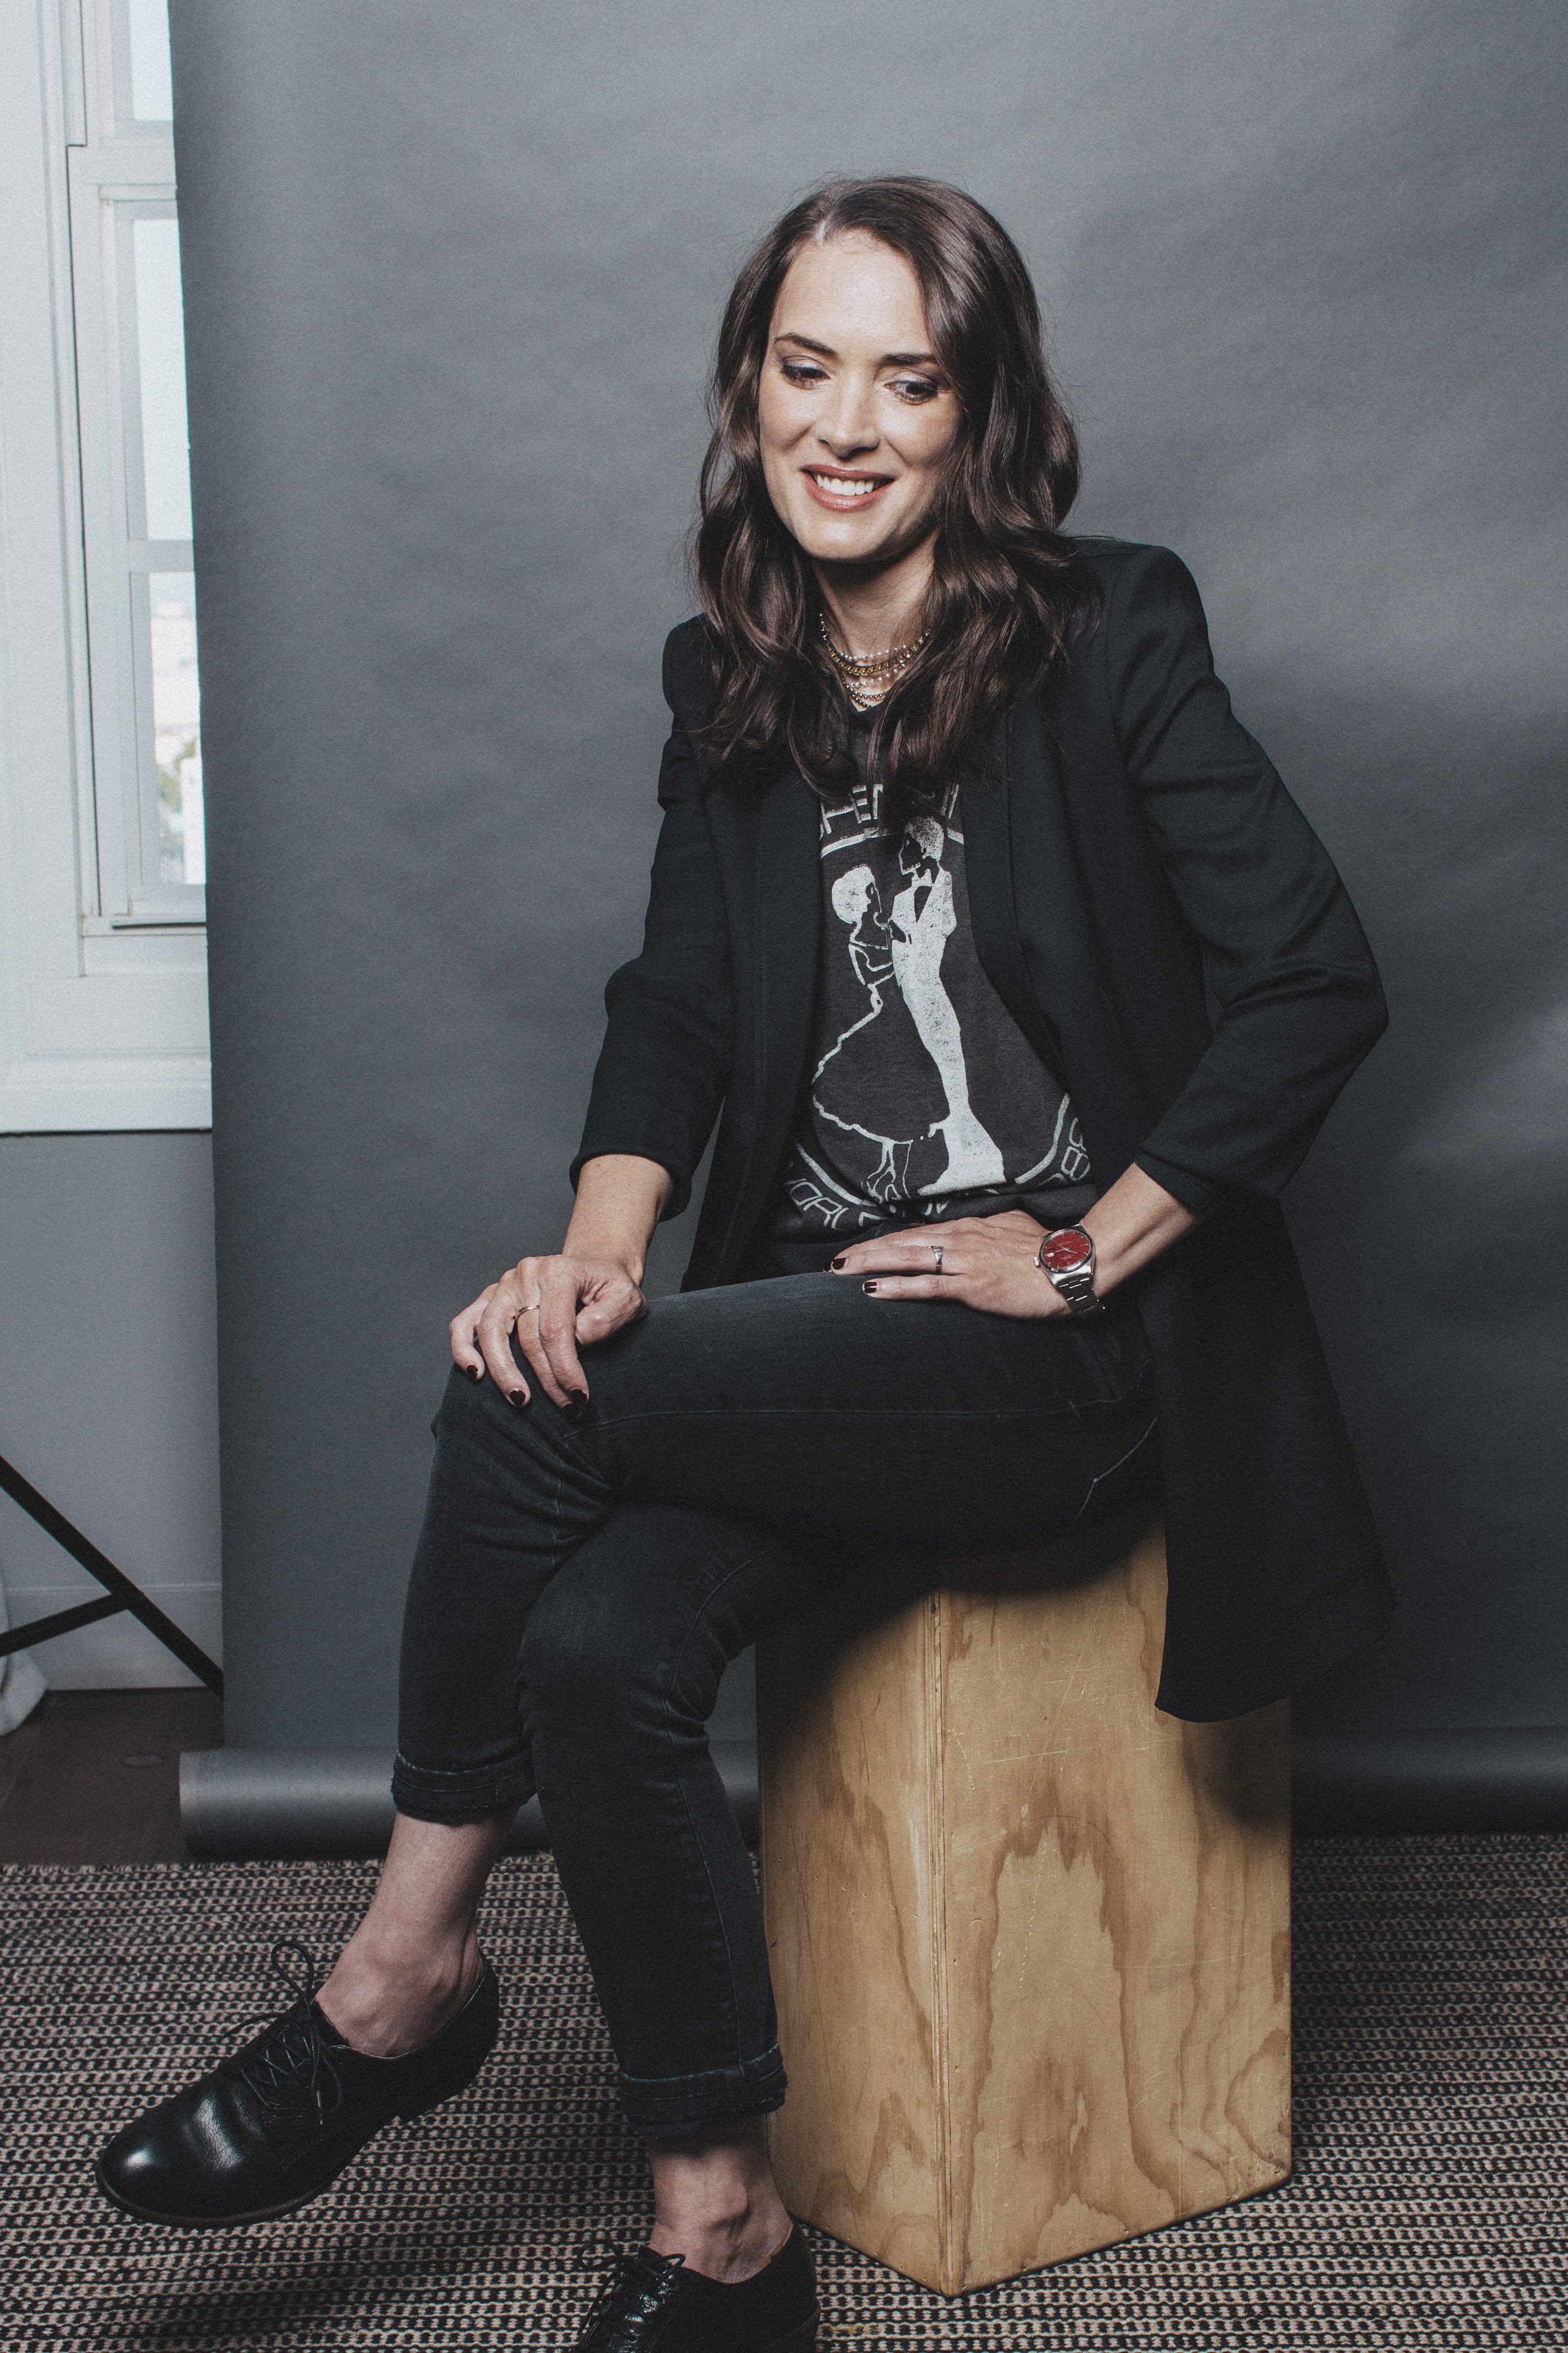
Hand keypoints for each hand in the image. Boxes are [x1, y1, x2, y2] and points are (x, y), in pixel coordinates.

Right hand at [450, 1253, 646, 1407]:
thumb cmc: (610, 1288)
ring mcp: (503, 1285)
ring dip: (503, 1371)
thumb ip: (607, 1317)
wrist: (595, 1269)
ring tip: (520, 1399)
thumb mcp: (627, 1298)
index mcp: (558, 1272)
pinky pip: (464, 1322)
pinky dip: (463, 1348)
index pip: (554, 1330)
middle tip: (563, 1407)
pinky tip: (473, 1373)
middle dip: (544, 1379)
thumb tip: (577, 1340)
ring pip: (490, 1332)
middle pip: (525, 1337)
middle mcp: (526, 1274)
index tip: (578, 1396)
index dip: (564, 1368)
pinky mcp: (490, 1297)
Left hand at [827, 1211, 1071, 1319]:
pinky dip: (898, 1287)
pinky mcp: (973, 1286)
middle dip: (865, 1252)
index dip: (885, 1242)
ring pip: (907, 1259)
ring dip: (870, 1265)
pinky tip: (874, 1290)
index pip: (916, 1233)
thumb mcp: (1012, 1228)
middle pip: (902, 1243)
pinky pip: (927, 1286)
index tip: (860, 1250)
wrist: (1072, 1267)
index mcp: (968, 1227)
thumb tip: (973, 1231)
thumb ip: (986, 1231)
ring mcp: (965, 1261)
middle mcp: (960, 1239)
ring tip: (841, 1272)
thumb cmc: (1046, 1250)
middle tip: (835, 1261)